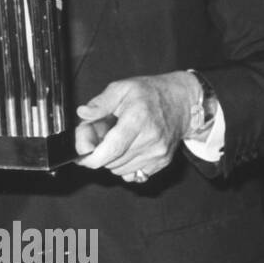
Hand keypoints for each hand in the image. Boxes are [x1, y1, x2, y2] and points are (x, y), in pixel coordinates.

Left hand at [74, 71, 194, 181]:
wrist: (181, 102)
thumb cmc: (150, 94)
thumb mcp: (121, 88)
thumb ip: (100, 103)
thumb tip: (83, 114)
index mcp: (138, 119)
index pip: (113, 149)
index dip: (92, 157)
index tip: (82, 156)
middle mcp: (151, 140)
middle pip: (112, 161)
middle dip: (98, 152)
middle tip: (100, 134)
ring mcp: (157, 154)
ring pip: (120, 170)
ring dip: (111, 158)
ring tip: (116, 138)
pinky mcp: (161, 163)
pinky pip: (133, 174)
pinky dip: (124, 164)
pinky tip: (127, 148)